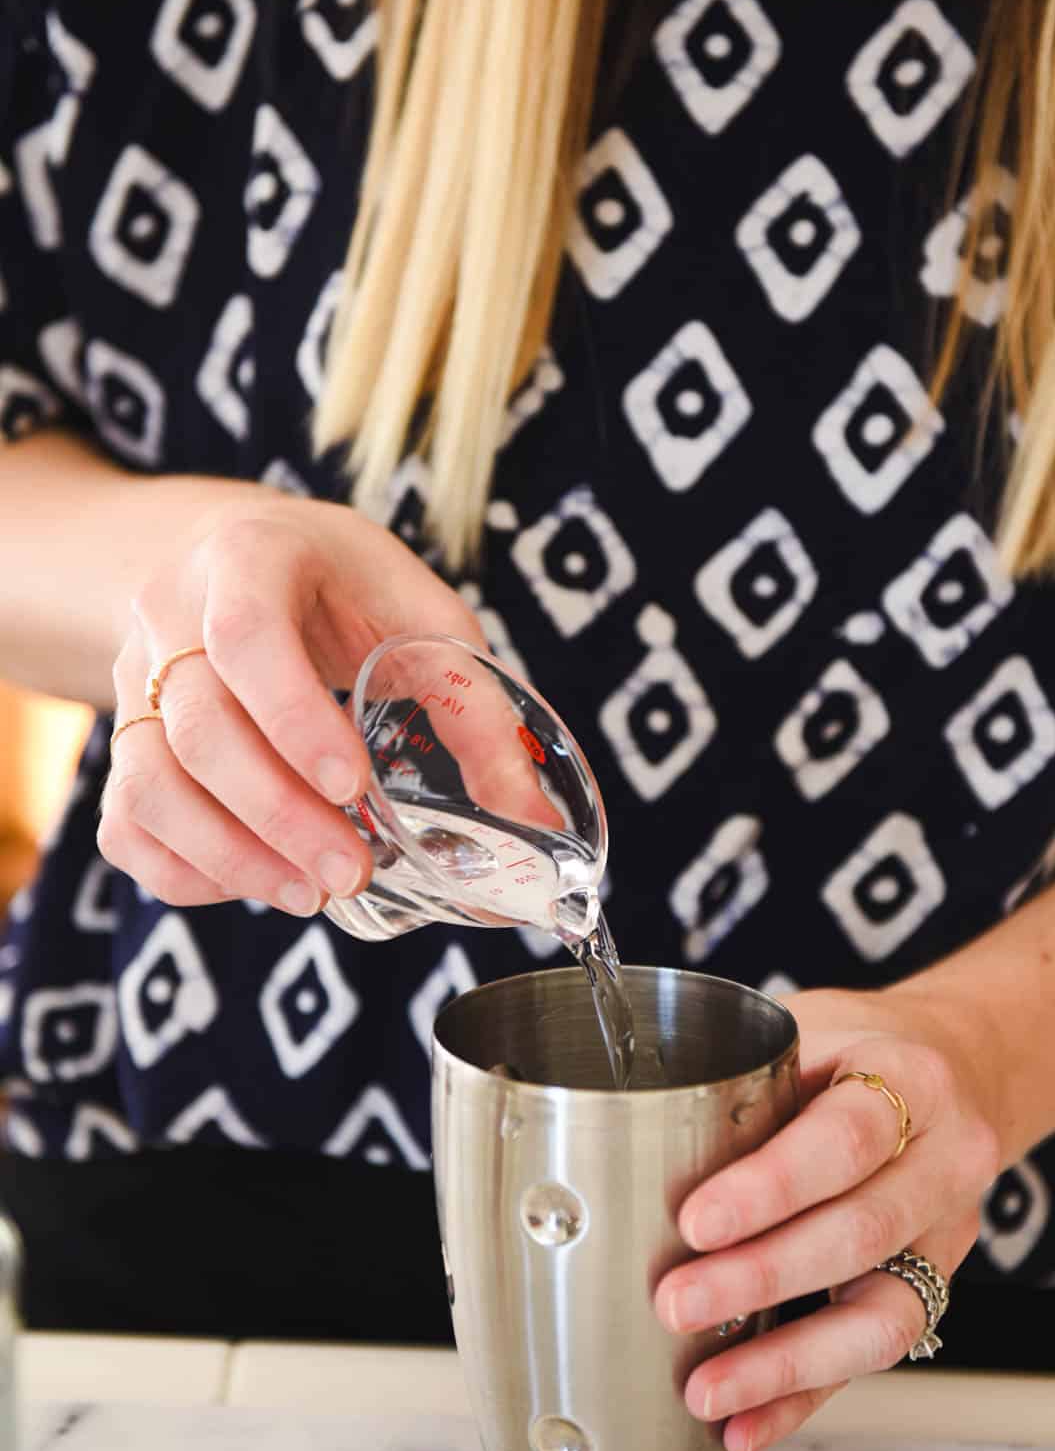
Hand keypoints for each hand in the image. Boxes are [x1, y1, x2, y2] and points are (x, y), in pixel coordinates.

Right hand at [98, 478, 488, 914]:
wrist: (248, 557)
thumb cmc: (347, 587)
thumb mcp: (422, 614)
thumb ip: (474, 707)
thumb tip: (535, 820)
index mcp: (248, 557)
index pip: (245, 637)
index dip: (292, 719)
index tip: (353, 787)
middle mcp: (170, 612)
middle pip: (197, 727)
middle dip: (276, 814)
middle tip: (352, 872)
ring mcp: (131, 678)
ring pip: (147, 782)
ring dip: (228, 855)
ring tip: (310, 894)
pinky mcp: (124, 739)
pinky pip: (124, 820)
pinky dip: (180, 869)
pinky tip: (253, 886)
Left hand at [653, 984, 1003, 1450]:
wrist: (963, 1070)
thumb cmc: (858, 1049)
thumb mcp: (809, 1028)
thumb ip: (745, 1079)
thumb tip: (616, 1129)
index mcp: (911, 1081)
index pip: (849, 1137)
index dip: (773, 1185)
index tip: (696, 1219)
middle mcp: (946, 1161)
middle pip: (863, 1233)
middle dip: (761, 1279)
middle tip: (675, 1303)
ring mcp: (947, 1235)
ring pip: (884, 1315)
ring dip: (786, 1361)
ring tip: (706, 1388)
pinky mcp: (933, 1289)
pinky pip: (872, 1358)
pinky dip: (804, 1398)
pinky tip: (745, 1424)